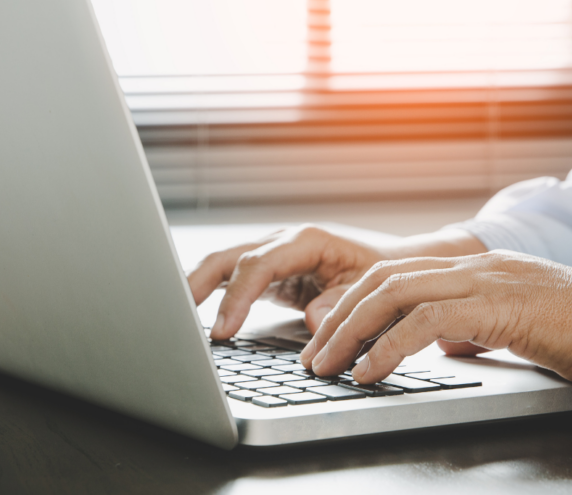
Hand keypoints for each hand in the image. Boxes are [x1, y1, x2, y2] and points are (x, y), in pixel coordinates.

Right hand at [187, 224, 486, 339]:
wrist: (398, 265)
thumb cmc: (386, 273)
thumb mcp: (372, 288)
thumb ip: (342, 302)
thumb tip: (313, 320)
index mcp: (307, 241)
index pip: (258, 265)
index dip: (237, 298)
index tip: (223, 331)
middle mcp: (285, 243)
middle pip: (229, 257)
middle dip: (198, 283)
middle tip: (177, 317)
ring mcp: (275, 255)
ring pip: (224, 263)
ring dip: (197, 285)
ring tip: (174, 314)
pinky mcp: (272, 273)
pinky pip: (233, 277)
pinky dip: (211, 291)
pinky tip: (192, 310)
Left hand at [301, 250, 571, 386]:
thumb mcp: (513, 325)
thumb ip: (473, 327)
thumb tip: (444, 343)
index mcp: (469, 268)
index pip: (393, 275)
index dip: (353, 304)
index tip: (328, 338)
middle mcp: (468, 266)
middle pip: (380, 280)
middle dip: (338, 318)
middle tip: (313, 356)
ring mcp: (481, 280)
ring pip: (393, 294)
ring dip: (351, 332)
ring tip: (326, 367)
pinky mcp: (495, 304)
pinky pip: (426, 321)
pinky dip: (389, 346)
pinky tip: (369, 371)